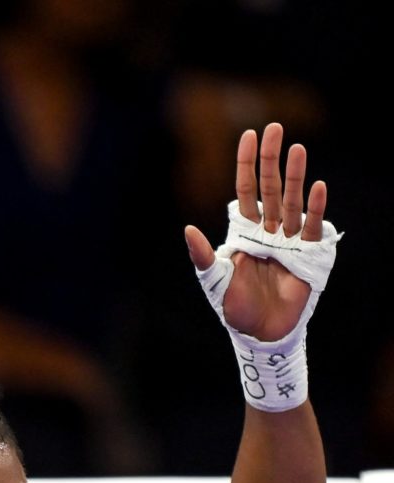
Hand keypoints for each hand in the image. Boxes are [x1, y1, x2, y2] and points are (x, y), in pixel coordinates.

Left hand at [185, 123, 328, 340]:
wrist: (259, 332)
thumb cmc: (233, 307)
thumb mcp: (213, 279)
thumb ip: (202, 254)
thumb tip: (188, 229)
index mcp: (243, 231)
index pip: (245, 190)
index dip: (246, 164)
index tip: (248, 135)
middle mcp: (267, 230)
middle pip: (270, 186)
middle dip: (271, 158)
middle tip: (276, 128)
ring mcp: (288, 240)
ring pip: (292, 200)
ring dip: (294, 174)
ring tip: (297, 148)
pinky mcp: (307, 254)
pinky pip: (312, 226)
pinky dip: (315, 207)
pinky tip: (317, 187)